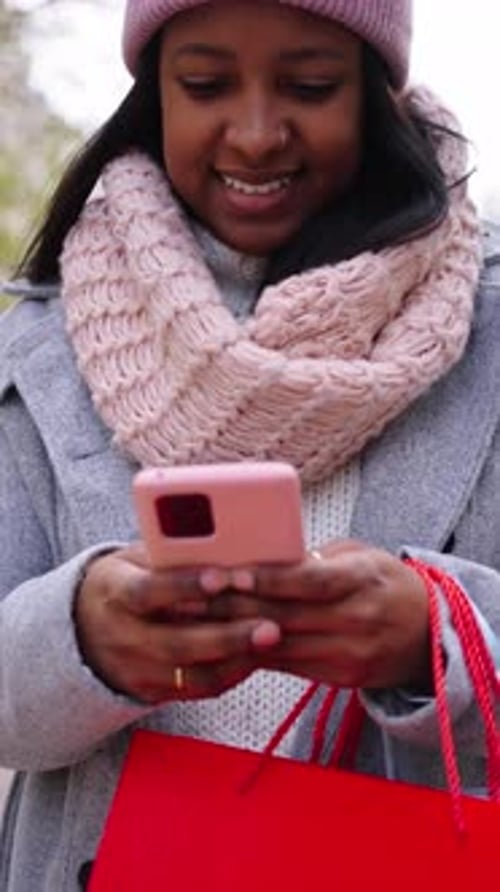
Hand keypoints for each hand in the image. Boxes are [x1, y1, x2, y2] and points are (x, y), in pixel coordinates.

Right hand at [74, 544, 279, 703]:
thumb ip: (172, 552)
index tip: (221, 578)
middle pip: (175, 643)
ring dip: (236, 660)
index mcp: (115, 591)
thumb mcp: (137, 557)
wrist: (85, 628)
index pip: (146, 591)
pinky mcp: (152, 691)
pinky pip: (196, 690)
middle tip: (271, 626)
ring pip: (189, 674)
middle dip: (227, 637)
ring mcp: (136, 669)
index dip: (183, 586)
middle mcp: (122, 635)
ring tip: (270, 641)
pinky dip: (229, 674)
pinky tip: (256, 656)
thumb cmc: (128, 578)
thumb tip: (226, 538)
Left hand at [201, 541, 429, 690]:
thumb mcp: (358, 556)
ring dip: (230, 633)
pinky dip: (250, 655)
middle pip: (285, 615)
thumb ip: (313, 559)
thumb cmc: (383, 582)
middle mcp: (357, 620)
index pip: (310, 581)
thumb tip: (259, 555)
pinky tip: (218, 645)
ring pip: (278, 645)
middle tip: (190, 595)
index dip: (269, 578)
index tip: (232, 573)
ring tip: (191, 620)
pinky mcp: (338, 678)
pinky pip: (284, 666)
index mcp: (363, 580)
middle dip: (233, 606)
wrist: (426, 633)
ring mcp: (348, 654)